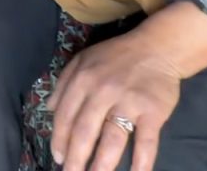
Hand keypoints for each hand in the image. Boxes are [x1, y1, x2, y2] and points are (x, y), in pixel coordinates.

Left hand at [49, 2, 206, 170]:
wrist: (158, 47)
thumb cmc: (116, 56)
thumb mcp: (82, 60)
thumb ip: (64, 83)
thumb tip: (48, 109)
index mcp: (82, 80)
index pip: (65, 116)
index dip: (59, 140)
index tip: (58, 158)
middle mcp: (102, 92)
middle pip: (84, 132)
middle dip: (75, 159)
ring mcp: (129, 102)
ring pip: (111, 140)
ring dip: (101, 165)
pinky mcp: (153, 112)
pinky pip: (145, 142)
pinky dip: (141, 162)